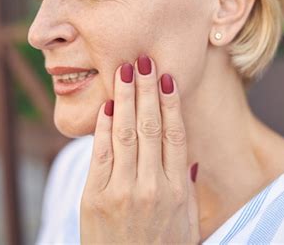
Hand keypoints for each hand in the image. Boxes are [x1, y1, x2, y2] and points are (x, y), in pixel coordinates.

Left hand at [80, 55, 200, 243]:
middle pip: (151, 127)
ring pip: (126, 134)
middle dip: (147, 90)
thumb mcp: (188, 222)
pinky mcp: (95, 198)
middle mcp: (151, 186)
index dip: (172, 103)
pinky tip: (109, 104)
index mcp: (177, 190)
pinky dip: (104, 126)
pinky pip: (102, 154)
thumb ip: (188, 188)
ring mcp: (121, 191)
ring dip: (126, 98)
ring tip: (126, 71)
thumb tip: (188, 158)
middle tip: (144, 61)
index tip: (168, 78)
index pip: (176, 135)